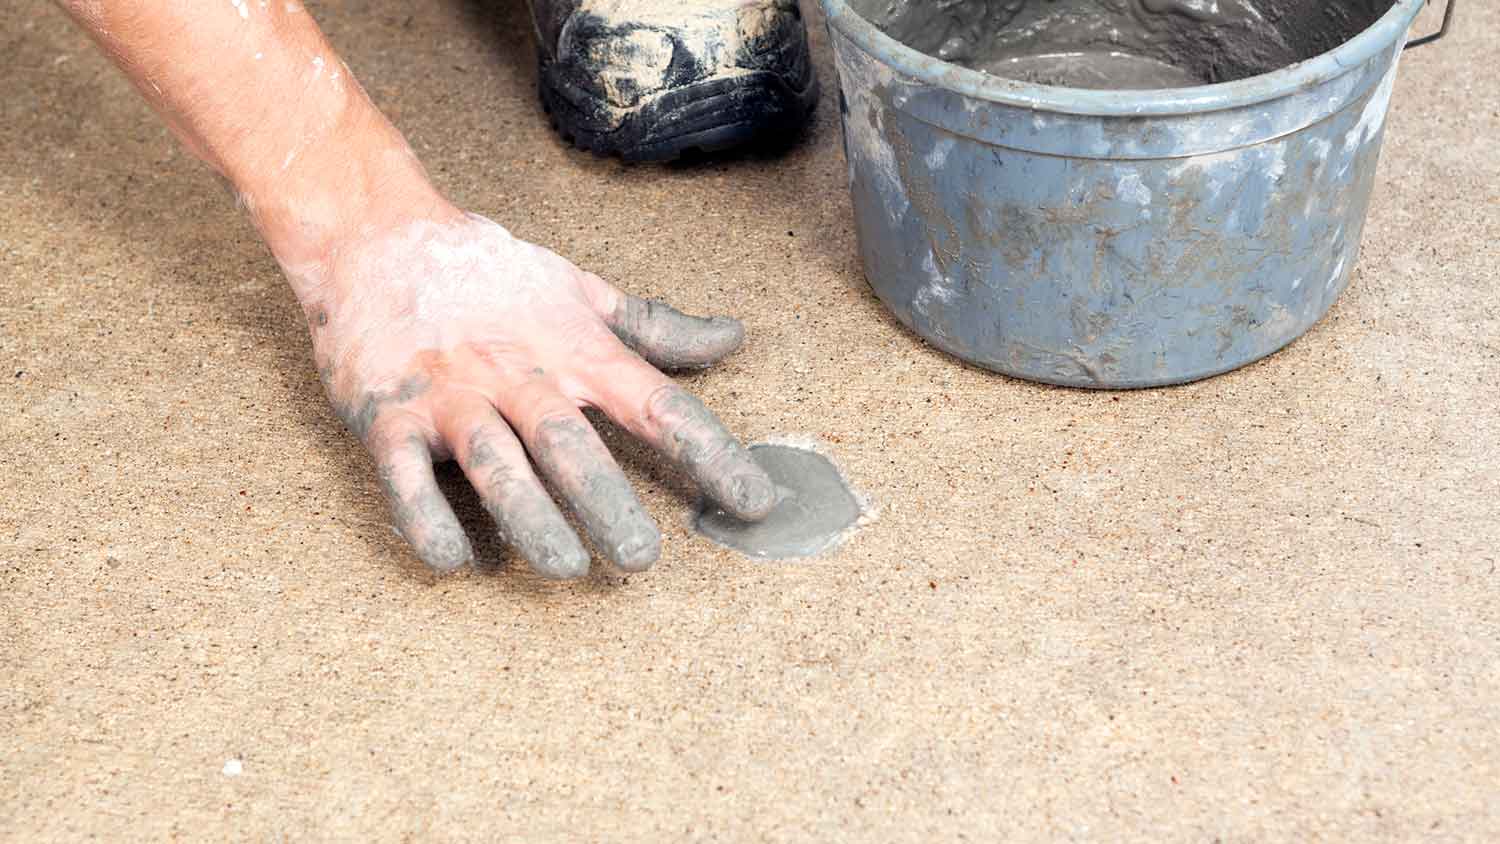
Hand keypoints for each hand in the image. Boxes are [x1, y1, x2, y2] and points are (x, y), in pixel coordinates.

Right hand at [295, 206, 775, 577]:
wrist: (372, 233)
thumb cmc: (488, 272)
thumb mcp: (580, 290)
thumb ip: (655, 328)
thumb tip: (732, 339)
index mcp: (573, 348)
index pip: (656, 405)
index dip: (710, 454)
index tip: (755, 502)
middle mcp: (517, 373)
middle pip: (569, 443)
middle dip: (607, 501)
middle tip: (642, 558)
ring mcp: (449, 396)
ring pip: (495, 463)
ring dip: (530, 518)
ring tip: (564, 568)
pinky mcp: (387, 417)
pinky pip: (405, 477)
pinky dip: (427, 520)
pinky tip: (454, 560)